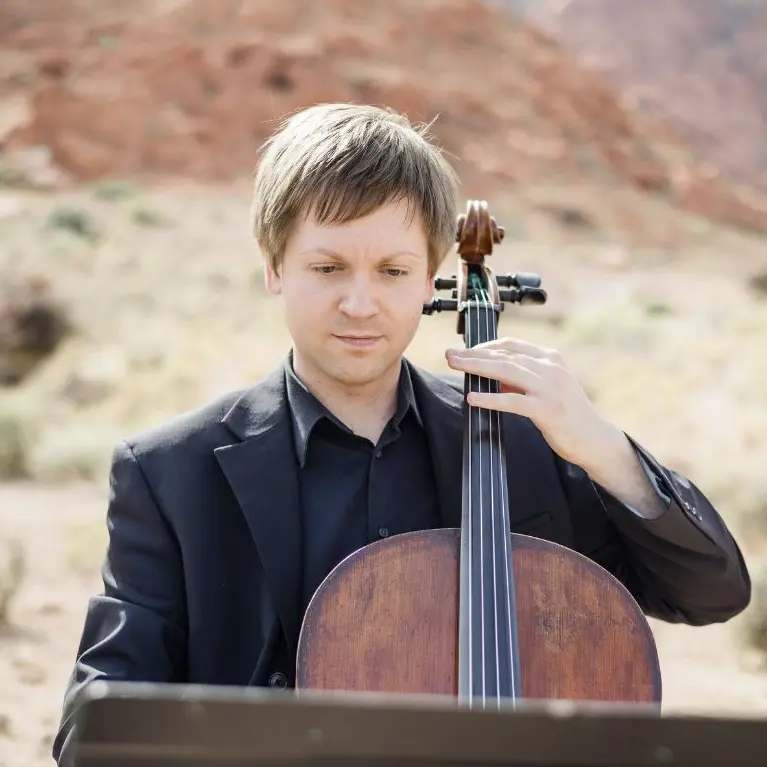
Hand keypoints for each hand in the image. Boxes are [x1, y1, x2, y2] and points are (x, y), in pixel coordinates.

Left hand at [445, 337, 624, 469]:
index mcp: (550, 359)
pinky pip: (513, 401)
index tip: (466, 350)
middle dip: (474, 354)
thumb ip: (522, 379)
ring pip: (507, 372)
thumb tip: (491, 376)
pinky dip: (491, 399)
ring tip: (456, 366)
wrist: (594, 439)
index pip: (512, 345)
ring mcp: (550, 388)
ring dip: (477, 367)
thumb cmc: (567, 414)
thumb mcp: (545, 388)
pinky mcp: (547, 409)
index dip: (486, 346)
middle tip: (450, 354)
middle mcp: (550, 368)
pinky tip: (472, 398)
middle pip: (505, 356)